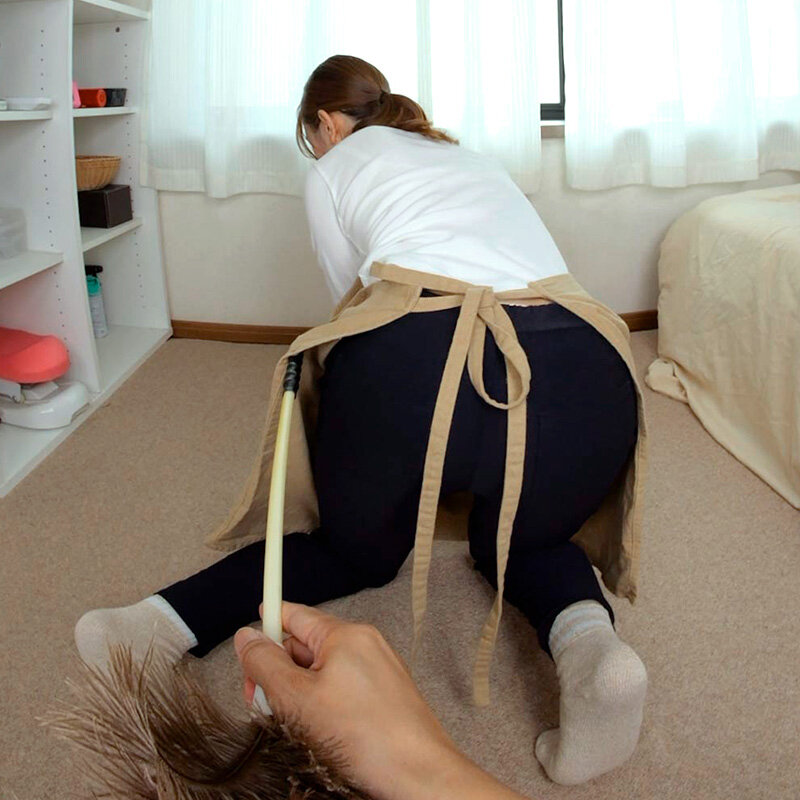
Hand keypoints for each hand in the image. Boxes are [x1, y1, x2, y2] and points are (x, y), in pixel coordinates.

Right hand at [234, 602, 527, 799]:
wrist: (419, 775)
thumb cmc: (365, 736)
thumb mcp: (297, 699)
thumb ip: (265, 665)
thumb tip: (246, 637)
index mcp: (345, 635)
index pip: (297, 615)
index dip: (269, 622)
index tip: (248, 634)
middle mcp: (365, 645)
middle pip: (306, 645)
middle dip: (278, 671)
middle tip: (260, 702)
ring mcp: (378, 670)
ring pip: (322, 671)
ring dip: (297, 691)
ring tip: (291, 723)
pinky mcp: (385, 695)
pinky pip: (342, 687)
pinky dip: (321, 702)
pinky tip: (316, 730)